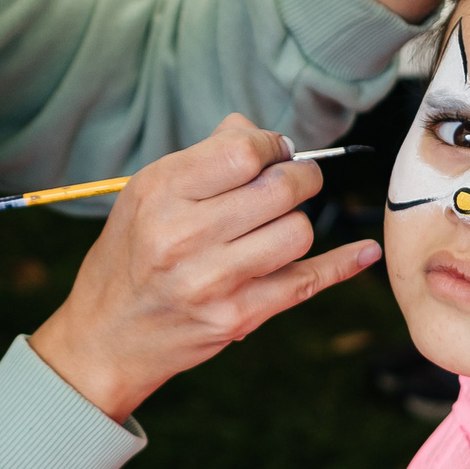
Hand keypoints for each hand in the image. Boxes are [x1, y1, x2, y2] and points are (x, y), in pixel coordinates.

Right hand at [29, 115, 382, 419]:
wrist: (106, 336)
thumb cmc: (129, 256)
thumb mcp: (146, 195)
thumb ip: (204, 158)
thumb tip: (258, 132)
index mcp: (160, 193)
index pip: (243, 150)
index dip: (273, 146)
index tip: (275, 153)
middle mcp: (183, 235)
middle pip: (281, 189)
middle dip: (299, 179)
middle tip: (293, 183)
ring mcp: (211, 280)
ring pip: (297, 233)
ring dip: (297, 225)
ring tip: (278, 226)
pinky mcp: (236, 317)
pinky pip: (307, 282)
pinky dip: (342, 264)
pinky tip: (364, 252)